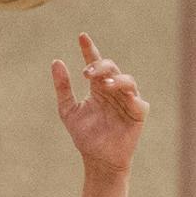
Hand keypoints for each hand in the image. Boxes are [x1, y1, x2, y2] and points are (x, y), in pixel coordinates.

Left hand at [52, 32, 146, 174]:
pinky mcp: (138, 114)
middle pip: (111, 68)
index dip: (89, 49)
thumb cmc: (85, 136)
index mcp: (98, 87)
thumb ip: (63, 87)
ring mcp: (128, 101)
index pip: (95, 63)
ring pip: (127, 80)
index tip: (81, 36)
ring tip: (104, 84)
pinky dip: (131, 97)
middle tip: (86, 73)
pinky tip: (121, 96)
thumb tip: (56, 61)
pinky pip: (139, 101)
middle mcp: (114, 90)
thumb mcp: (68, 110)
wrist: (98, 160)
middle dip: (100, 67)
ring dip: (116, 79)